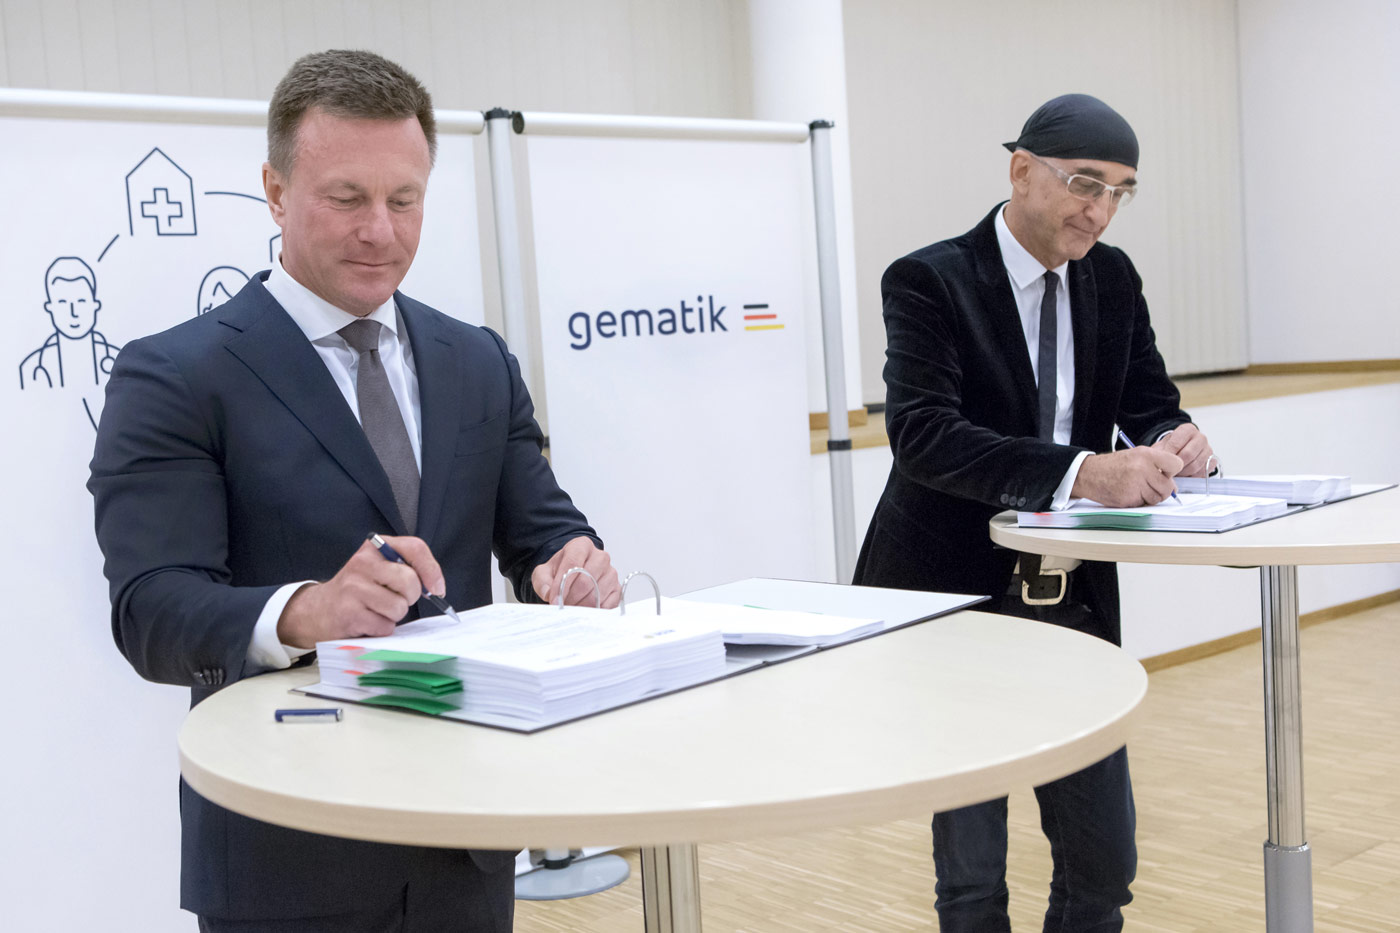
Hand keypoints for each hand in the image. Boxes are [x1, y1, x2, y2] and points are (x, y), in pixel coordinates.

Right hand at [277, 536, 445, 647]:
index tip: (437, 588)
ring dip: (394, 616)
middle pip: (410, 582)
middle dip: (410, 597)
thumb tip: (436, 588)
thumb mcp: (379, 569)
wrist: (318, 610)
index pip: (415, 547)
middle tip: (395, 599)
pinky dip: (381, 629)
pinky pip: (385, 626)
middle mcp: (362, 563)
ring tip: (376, 610)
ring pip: (399, 607)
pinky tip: (367, 621)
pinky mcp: (349, 613)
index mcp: (375, 547)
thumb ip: (406, 569)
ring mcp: (353, 588)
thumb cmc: (359, 590)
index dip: (432, 570)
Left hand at [531, 536, 620, 608]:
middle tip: (562, 607)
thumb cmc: (561, 570)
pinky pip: (607, 604)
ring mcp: (611, 572)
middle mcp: (600, 556)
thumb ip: (542, 581)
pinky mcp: (617, 588)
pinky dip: (594, 611)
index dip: (562, 585)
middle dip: (571, 598)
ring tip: (571, 607)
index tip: (555, 600)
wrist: (575, 573)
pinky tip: (584, 610)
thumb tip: (549, 593)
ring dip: (581, 606)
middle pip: (585, 582)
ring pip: (596, 595)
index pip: (573, 564)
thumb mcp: (544, 572)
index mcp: (582, 545)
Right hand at [1072, 446, 1183, 506]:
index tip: (1164, 473)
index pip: (1176, 464)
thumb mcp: (1135, 456)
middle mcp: (1142, 468)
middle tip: (1149, 485)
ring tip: (1137, 488)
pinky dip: (1138, 501)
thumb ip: (1156, 466)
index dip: (1171, 472)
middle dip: (1162, 490)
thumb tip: (1174, 486)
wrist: (1088, 473)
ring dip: (1150, 497)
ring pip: (1157, 498)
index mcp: (1145, 454)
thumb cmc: (1112, 466)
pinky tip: (1128, 493)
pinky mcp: (1128, 498)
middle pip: (1168, 487)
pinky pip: (1143, 504)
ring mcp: (1135, 484)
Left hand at [1152, 423, 1213, 476]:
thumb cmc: (1169, 449)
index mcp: (1188, 430)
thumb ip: (1159, 453)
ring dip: (1182, 473)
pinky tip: (1183, 476)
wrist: (1179, 453)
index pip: (1176, 443)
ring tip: (1174, 474)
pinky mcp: (1212, 463)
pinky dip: (1191, 477)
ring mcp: (1208, 450)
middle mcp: (1201, 438)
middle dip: (1176, 465)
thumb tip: (1157, 463)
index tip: (1161, 462)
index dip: (1168, 455)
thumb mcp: (1161, 447)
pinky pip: (1202, 473)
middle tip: (1167, 472)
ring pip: (1195, 465)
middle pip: (1188, 455)